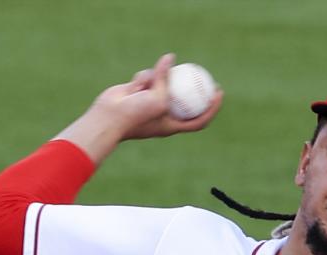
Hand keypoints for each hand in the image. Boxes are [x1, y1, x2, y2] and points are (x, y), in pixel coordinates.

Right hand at [60, 54, 221, 160]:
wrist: (109, 116)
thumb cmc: (136, 115)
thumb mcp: (158, 99)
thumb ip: (165, 79)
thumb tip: (170, 58)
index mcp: (172, 125)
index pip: (198, 120)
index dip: (211, 108)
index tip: (218, 92)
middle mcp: (163, 114)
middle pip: (184, 100)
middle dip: (194, 87)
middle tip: (202, 73)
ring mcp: (151, 102)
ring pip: (163, 82)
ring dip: (156, 80)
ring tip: (148, 83)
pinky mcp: (140, 92)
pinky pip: (148, 78)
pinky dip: (142, 78)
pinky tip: (134, 84)